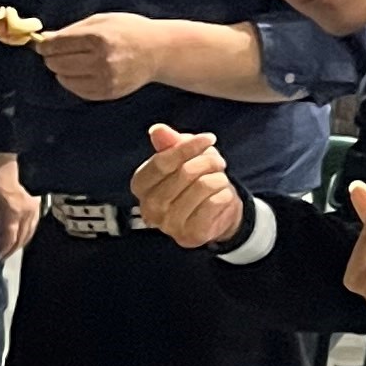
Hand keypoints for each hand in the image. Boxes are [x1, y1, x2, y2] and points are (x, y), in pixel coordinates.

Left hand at [0, 151, 41, 257]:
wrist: (10, 157)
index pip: (10, 237)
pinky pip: (34, 224)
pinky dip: (28, 232)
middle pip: (22, 238)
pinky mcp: (37, 203)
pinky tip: (22, 234)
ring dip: (21, 242)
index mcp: (13, 212)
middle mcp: (27, 213)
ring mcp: (34, 208)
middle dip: (12, 249)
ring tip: (11, 248)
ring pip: (30, 232)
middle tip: (3, 255)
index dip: (3, 249)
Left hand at [33, 9, 158, 101]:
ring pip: (64, 79)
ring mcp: (105, 79)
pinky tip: (81, 72)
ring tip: (71, 61)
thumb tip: (45, 39)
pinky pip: (78, 90)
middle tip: (56, 53)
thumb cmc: (129, 30)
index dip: (45, 45)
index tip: (43, 45)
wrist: (158, 51)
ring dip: (61, 70)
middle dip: (51, 58)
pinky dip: (73, 82)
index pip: (57, 45)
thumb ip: (72, 30)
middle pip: (57, 63)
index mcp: (97, 37)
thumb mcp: (101, 20)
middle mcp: (101, 60)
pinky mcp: (108, 93)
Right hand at [132, 122, 242, 251]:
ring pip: (201, 187)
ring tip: (220, 178)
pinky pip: (213, 205)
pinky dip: (224, 195)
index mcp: (141, 186)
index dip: (187, 147)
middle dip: (207, 161)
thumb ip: (169, 144)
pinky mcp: (190, 236)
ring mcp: (169, 225)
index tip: (208, 138)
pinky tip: (222, 195)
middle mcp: (149, 208)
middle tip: (218, 162)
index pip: (161, 162)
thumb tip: (157, 130)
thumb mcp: (182, 158)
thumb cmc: (195, 182)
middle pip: (183, 173)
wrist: (216, 214)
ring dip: (218, 178)